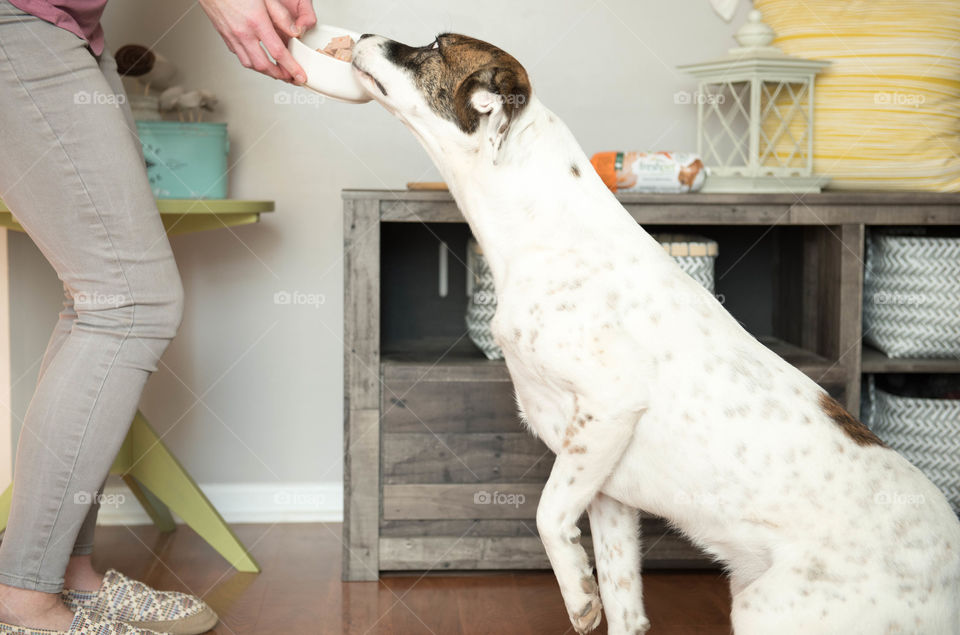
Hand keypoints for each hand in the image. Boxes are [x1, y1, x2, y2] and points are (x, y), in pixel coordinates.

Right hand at [198, 0, 316, 82]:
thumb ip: (281, 16)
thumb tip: (295, 32)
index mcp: (256, 22)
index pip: (277, 52)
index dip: (291, 67)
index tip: (300, 75)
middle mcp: (242, 32)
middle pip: (263, 65)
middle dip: (279, 75)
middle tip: (290, 78)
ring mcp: (231, 36)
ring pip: (250, 64)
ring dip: (265, 71)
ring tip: (277, 72)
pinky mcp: (224, 35)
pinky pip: (239, 55)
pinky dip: (251, 62)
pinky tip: (258, 59)